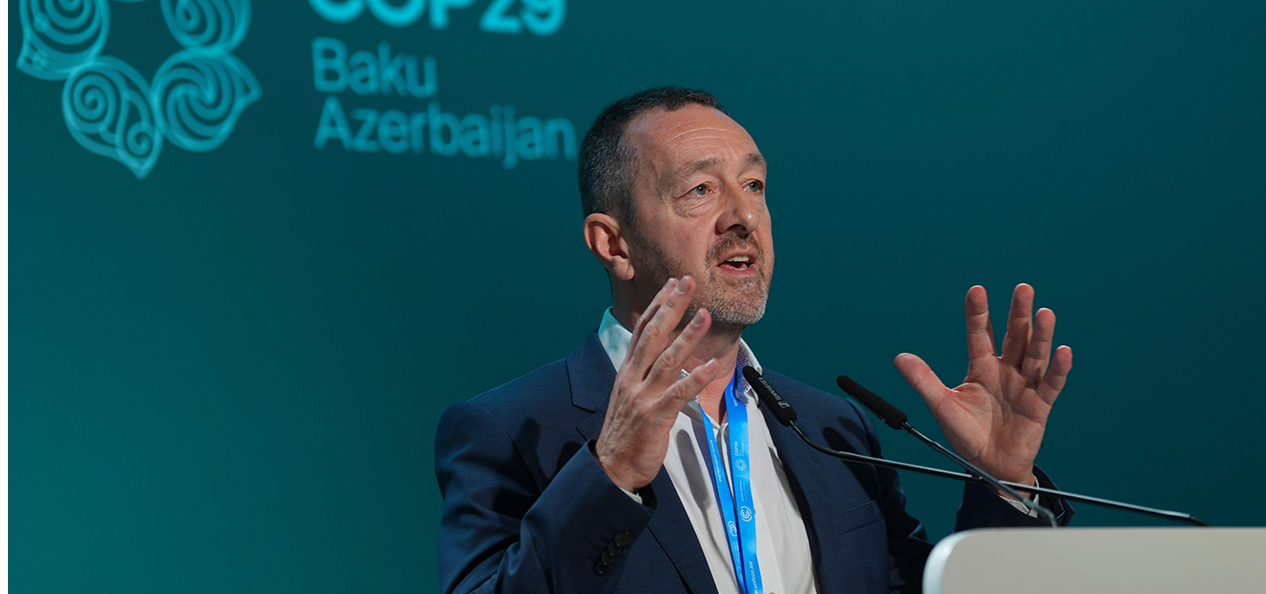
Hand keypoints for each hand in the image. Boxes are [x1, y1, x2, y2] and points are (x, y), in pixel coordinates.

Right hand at [595, 276, 722, 491]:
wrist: (611, 467)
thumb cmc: (625, 432)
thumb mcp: (628, 395)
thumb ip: (642, 374)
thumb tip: (659, 355)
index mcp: (627, 372)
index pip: (642, 330)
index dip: (657, 305)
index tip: (672, 284)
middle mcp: (632, 379)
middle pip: (653, 335)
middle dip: (671, 306)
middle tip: (687, 283)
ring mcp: (643, 396)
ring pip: (667, 359)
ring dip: (688, 335)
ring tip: (705, 315)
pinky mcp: (655, 416)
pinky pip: (679, 393)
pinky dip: (696, 378)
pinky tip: (711, 365)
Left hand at [894, 284, 1072, 486]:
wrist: (988, 466)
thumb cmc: (967, 434)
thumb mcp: (942, 405)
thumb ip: (924, 380)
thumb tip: (900, 357)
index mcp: (981, 369)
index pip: (980, 335)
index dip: (978, 314)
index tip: (977, 290)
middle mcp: (1006, 372)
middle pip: (1014, 338)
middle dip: (1018, 314)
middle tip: (1023, 289)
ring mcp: (1024, 387)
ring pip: (1035, 356)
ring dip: (1041, 335)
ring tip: (1044, 313)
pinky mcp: (1039, 406)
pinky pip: (1051, 385)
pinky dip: (1058, 369)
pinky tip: (1063, 352)